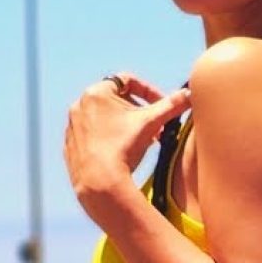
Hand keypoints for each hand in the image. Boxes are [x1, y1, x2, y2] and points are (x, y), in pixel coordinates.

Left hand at [64, 73, 190, 217]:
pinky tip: (121, 153)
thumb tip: (190, 94)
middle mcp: (80, 104)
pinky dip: (109, 139)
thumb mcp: (152, 122)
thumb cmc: (124, 148)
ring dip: (124, 125)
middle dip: (138, 111)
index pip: (128, 80)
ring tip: (140, 141)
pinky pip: (94, 135)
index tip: (160, 106)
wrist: (100, 182)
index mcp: (97, 93)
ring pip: (105, 118)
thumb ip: (172, 105)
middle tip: (153, 127)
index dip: (149, 91)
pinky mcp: (71, 145)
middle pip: (116, 100)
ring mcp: (73, 126)